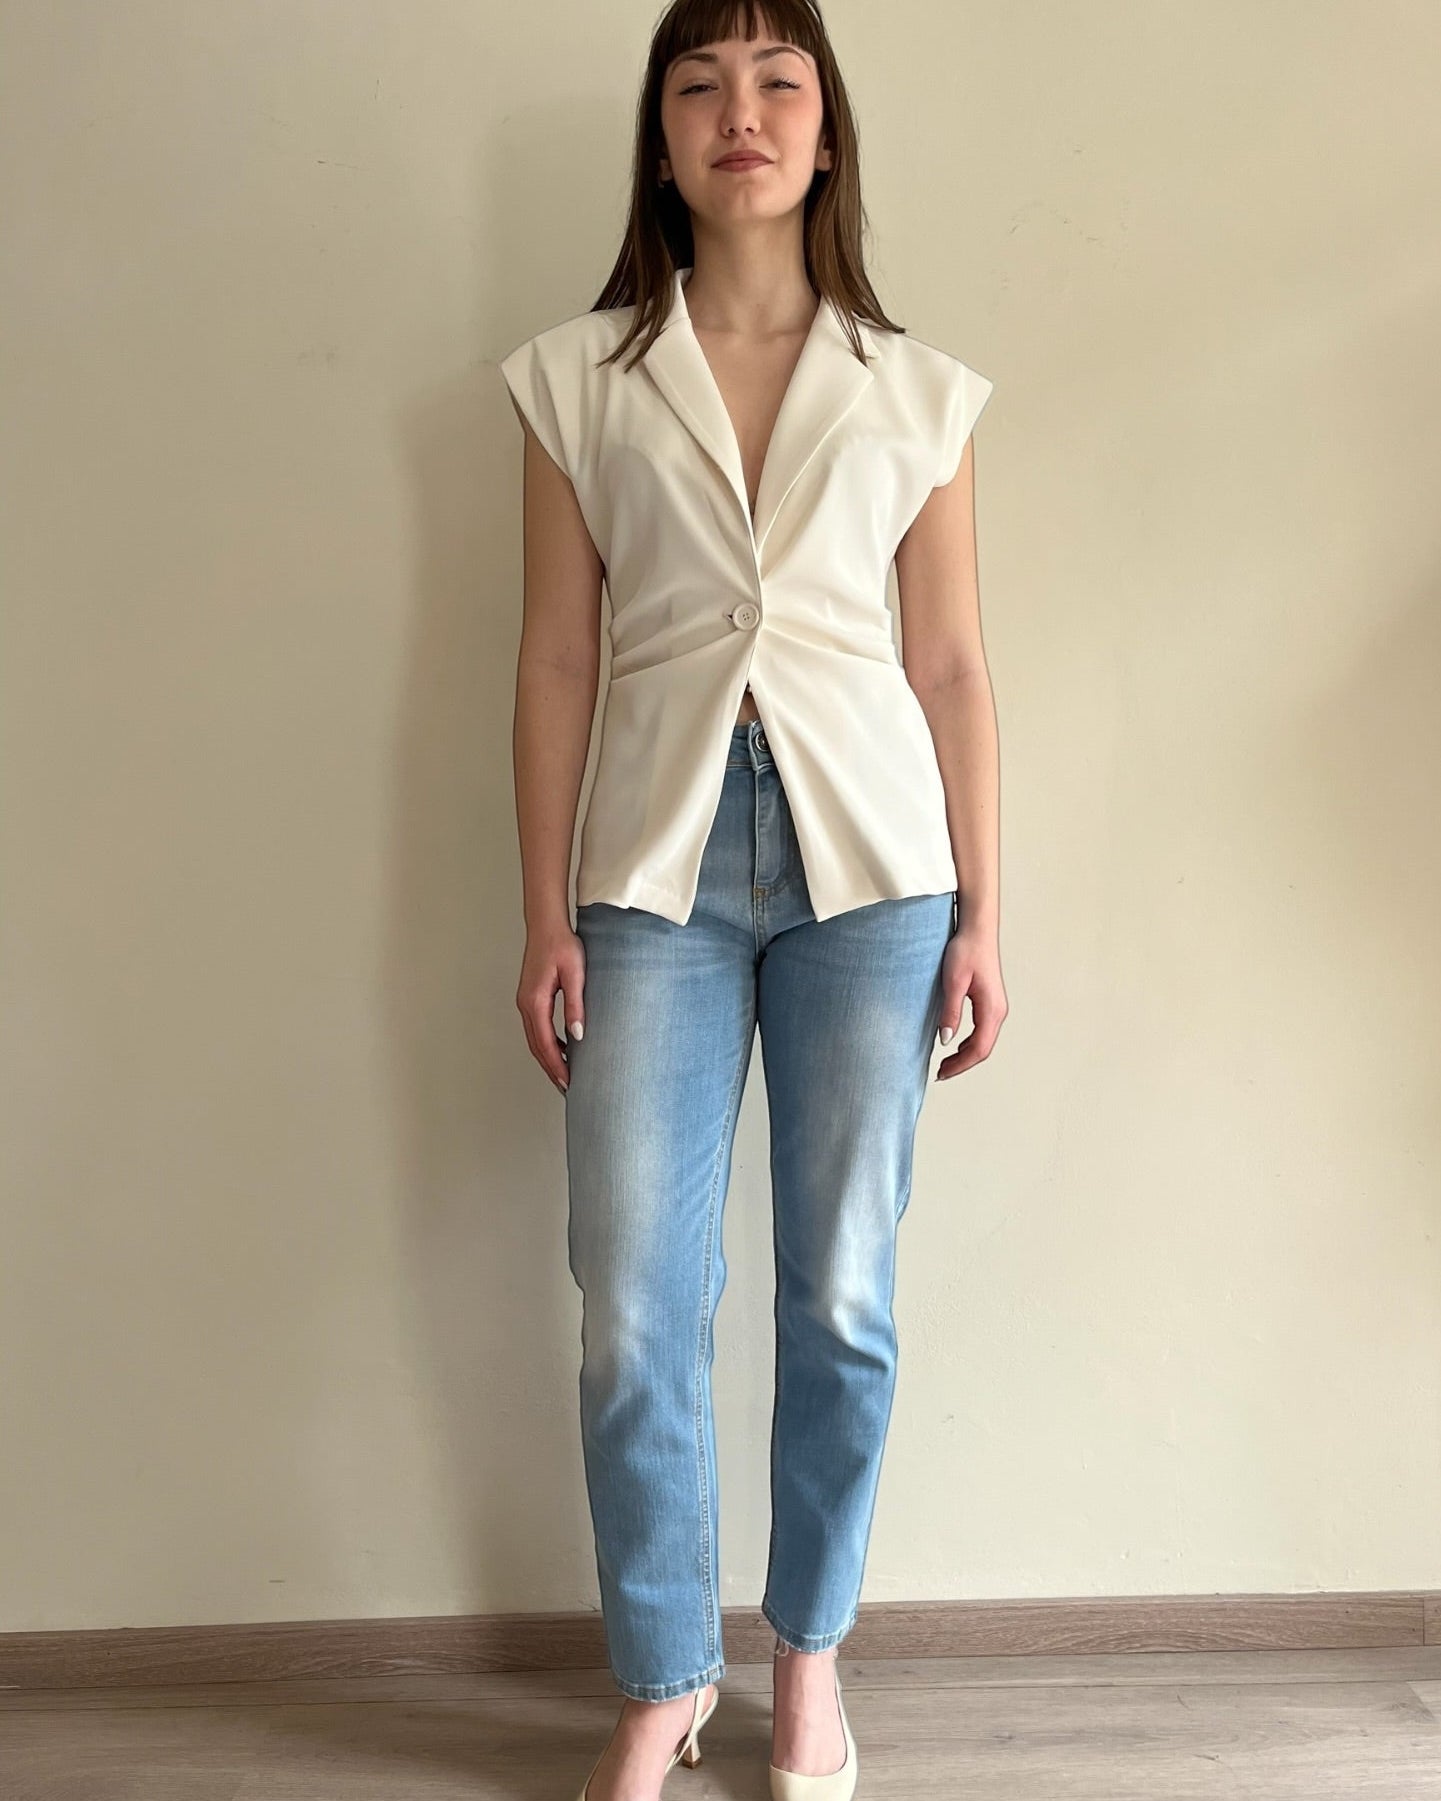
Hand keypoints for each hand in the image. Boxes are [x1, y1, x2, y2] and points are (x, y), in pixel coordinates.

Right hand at [516, 920, 585, 1094]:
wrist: (547, 925)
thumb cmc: (562, 945)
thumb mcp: (575, 975)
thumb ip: (575, 1006)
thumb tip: (577, 1036)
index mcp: (535, 1002)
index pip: (545, 1043)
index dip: (556, 1065)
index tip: (568, 1082)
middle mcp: (525, 1004)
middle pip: (536, 1046)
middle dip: (550, 1068)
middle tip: (566, 1087)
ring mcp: (525, 1001)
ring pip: (535, 1039)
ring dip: (548, 1057)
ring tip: (564, 1074)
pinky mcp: (530, 997)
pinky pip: (537, 1028)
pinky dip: (547, 1043)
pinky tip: (562, 1048)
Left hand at [935, 926, 1006, 1079]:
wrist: (977, 929)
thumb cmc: (965, 950)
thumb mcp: (953, 982)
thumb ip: (951, 1012)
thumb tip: (945, 1041)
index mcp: (991, 1009)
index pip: (978, 1049)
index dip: (960, 1065)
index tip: (941, 1073)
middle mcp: (998, 1011)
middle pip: (983, 1049)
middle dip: (962, 1064)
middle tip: (940, 1073)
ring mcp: (996, 1007)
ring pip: (984, 1041)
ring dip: (966, 1055)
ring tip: (945, 1063)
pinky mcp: (990, 1001)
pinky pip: (983, 1030)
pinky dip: (969, 1043)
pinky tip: (955, 1044)